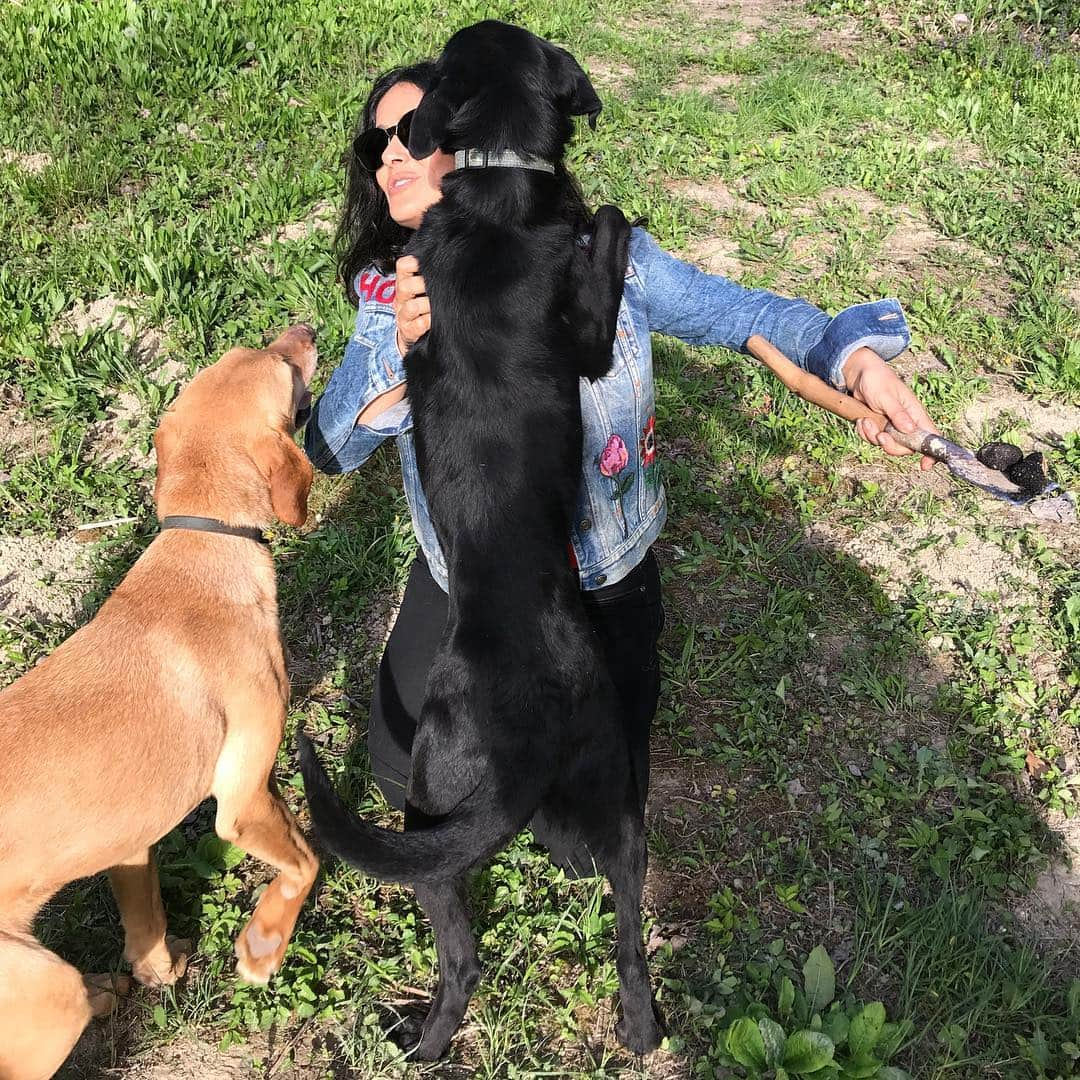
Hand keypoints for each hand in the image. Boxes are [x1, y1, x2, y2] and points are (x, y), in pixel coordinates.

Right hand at [394, 256, 430, 355]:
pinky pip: (418, 324)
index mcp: (404, 283)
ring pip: (412, 306)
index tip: (428, 266)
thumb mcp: (421, 289)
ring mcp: (403, 316)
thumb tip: (448, 259)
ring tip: (439, 305)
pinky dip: (429, 321)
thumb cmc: (422, 307)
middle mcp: (401, 298)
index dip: (415, 263)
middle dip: (424, 286)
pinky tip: (436, 319)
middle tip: (439, 288)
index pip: (403, 266)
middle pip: (405, 286)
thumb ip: (427, 276)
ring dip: (428, 305)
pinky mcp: (408, 331)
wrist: (414, 334)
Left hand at [842, 347, 938, 470]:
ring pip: (885, 444)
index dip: (930, 453)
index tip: (924, 465)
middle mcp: (905, 422)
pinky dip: (864, 433)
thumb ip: (897, 414)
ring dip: (872, 436)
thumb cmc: (877, 380)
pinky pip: (872, 439)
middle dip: (891, 446)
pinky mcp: (878, 427)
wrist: (858, 374)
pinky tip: (861, 421)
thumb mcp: (886, 396)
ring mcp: (891, 426)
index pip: (930, 436)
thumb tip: (910, 430)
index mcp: (915, 413)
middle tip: (880, 436)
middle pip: (905, 447)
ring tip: (865, 420)